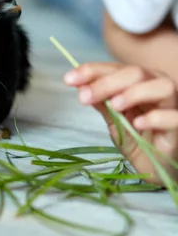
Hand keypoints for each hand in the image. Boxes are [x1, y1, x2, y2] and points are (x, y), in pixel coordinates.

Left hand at [64, 63, 177, 185]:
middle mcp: (158, 88)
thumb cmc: (137, 139)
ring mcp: (173, 107)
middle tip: (84, 96)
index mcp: (141, 81)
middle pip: (138, 73)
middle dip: (107, 82)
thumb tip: (78, 84)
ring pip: (164, 87)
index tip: (69, 79)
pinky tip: (138, 124)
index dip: (92, 71)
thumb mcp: (113, 119)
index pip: (117, 68)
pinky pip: (174, 118)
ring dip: (135, 93)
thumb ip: (100, 101)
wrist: (156, 167)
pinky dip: (155, 118)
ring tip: (114, 105)